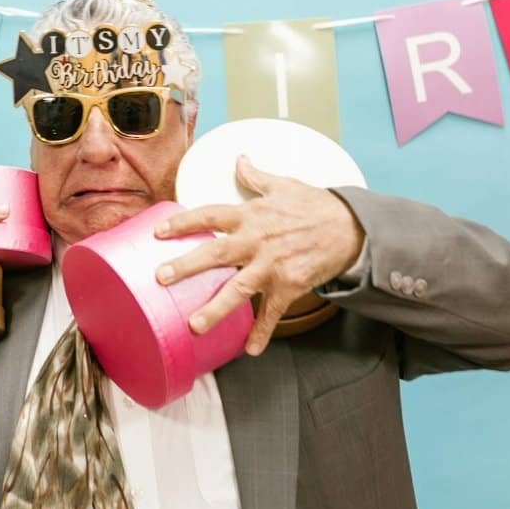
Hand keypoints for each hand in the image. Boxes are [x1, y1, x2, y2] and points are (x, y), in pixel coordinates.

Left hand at [153, 156, 363, 355]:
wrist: (350, 227)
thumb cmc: (314, 206)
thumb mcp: (283, 185)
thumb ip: (255, 177)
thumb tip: (239, 159)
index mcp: (251, 216)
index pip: (210, 215)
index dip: (183, 223)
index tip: (158, 232)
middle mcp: (257, 241)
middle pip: (217, 253)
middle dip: (188, 265)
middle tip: (162, 277)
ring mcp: (273, 266)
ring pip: (240, 289)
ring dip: (217, 308)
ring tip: (194, 324)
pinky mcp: (290, 286)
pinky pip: (273, 313)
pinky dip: (262, 332)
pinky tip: (249, 349)